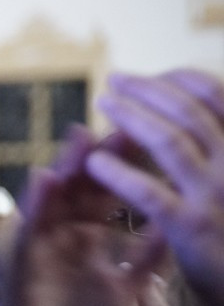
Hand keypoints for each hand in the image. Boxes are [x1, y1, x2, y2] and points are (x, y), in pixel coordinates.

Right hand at [0, 127, 162, 305]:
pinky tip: (46, 178)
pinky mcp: (22, 260)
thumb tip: (177, 226)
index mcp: (91, 238)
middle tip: (120, 120)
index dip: (130, 166)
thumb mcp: (127, 291)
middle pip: (83, 186)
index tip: (154, 135)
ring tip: (82, 134)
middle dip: (100, 155)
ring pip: (55, 199)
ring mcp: (42, 243)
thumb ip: (147, 259)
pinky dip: (37, 203)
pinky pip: (30, 227)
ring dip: (66, 167)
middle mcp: (65, 234)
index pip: (111, 193)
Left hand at [87, 70, 223, 305]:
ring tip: (103, 105)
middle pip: (191, 111)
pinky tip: (95, 164)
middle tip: (114, 81)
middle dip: (149, 90)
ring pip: (172, 142)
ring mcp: (218, 195)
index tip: (145, 77)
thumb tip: (192, 105)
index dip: (180, 80)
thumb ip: (218, 146)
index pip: (218, 96)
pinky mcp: (193, 228)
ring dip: (132, 118)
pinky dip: (122, 174)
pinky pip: (153, 194)